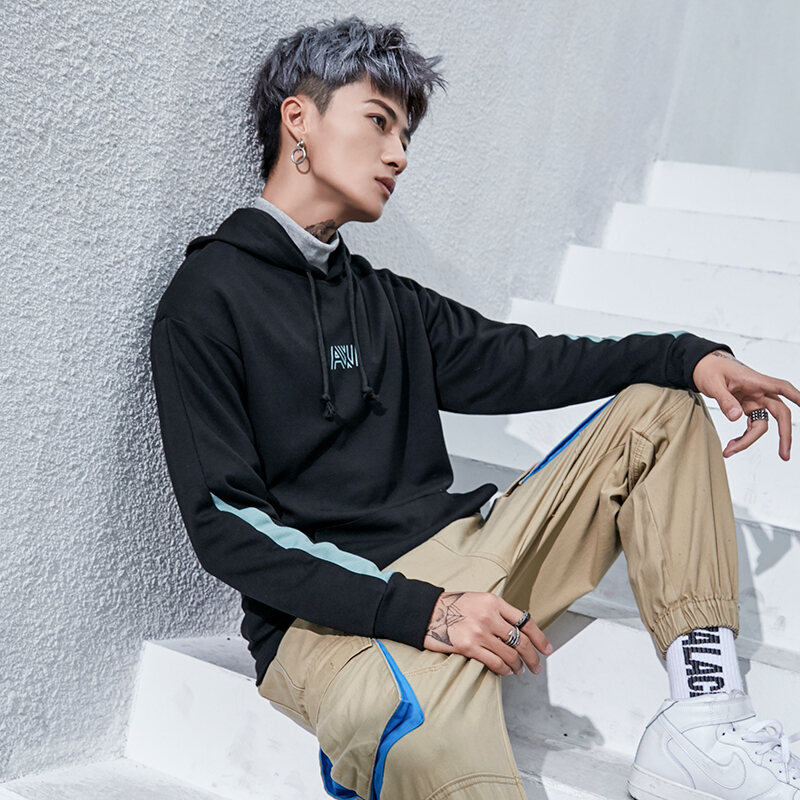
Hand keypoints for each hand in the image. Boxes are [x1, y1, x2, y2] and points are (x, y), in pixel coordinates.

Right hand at [423, 591, 552, 675]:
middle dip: (533, 657)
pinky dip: (504, 670)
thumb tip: (519, 630)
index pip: (525, 621)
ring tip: (520, 670)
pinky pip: (495, 663)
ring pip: (510, 655)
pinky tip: (506, 671)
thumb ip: (498, 612)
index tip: (546, 649)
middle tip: (536, 666)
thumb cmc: (453, 606)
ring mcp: (479, 632)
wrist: (428, 612)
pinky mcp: (469, 647)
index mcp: (493, 602)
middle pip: (521, 641)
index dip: (540, 637)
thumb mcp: (479, 600)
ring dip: (519, 666)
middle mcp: (489, 616)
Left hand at [692, 349, 799, 459]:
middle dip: (784, 435)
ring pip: (762, 425)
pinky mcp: (748, 407)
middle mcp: (760, 392)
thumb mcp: (713, 384)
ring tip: (729, 451)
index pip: (782, 387)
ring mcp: (755, 400)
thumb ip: (725, 400)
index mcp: (756, 381)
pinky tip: (732, 444)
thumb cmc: (710, 370)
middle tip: (784, 455)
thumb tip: (736, 417)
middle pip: (780, 413)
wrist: (704, 366)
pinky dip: (744, 437)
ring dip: (748, 440)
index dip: (796, 396)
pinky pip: (752, 425)